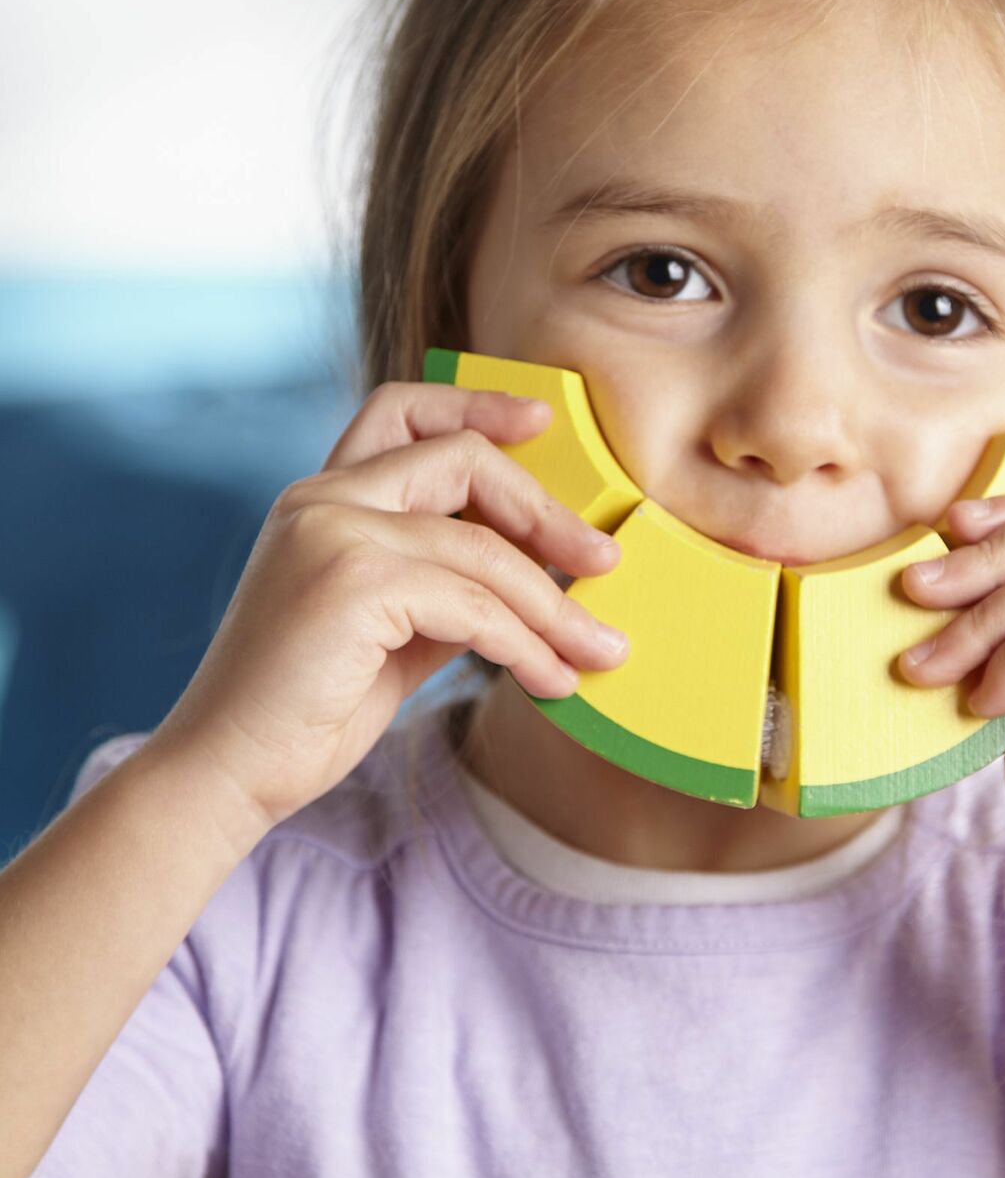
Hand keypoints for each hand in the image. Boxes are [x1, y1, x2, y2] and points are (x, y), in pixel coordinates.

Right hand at [149, 380, 630, 833]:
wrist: (228, 772)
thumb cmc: (307, 707)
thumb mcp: (391, 628)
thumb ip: (446, 587)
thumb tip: (539, 579)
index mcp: (322, 498)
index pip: (402, 411)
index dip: (477, 404)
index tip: (541, 419)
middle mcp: (322, 500)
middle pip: (462, 459)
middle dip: (546, 509)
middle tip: (604, 557)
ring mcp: (333, 534)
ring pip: (484, 549)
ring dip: (555, 606)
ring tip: (600, 649)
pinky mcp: (352, 583)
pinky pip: (475, 606)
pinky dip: (528, 646)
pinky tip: (553, 681)